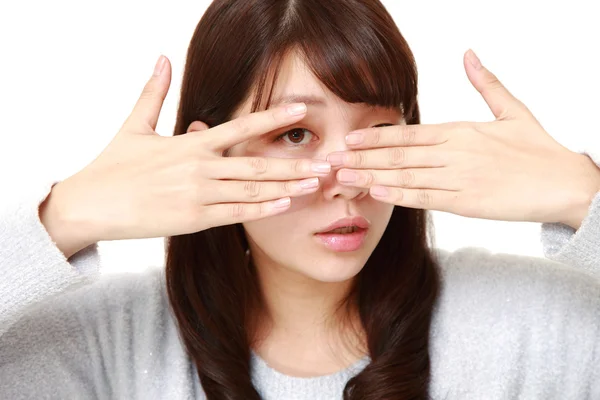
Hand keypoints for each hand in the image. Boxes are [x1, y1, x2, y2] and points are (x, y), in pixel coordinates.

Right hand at [42, 55, 330, 256]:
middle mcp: (200, 168)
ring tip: (316, 184)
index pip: (240, 127)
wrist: (89, 205)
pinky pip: (236, 215)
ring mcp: (199, 195)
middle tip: (328, 162)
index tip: (301, 110)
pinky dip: (262, 210)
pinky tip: (286, 205)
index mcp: (190, 143)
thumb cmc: (112, 165)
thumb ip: (154, 92)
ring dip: (287, 187)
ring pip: (252, 192)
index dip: (273, 117)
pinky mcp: (193, 220)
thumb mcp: (134, 124)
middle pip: (257, 165)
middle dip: (295, 163)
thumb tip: (160, 56)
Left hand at [327, 50, 599, 227]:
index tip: (349, 138)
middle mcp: (455, 152)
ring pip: (406, 176)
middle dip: (362, 158)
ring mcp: (459, 178)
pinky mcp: (467, 202)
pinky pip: (426, 198)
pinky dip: (400, 195)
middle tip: (330, 160)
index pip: (409, 134)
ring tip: (344, 176)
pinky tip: (377, 192)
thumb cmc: (537, 149)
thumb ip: (485, 83)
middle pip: (399, 155)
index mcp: (461, 131)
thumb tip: (469, 54)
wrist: (565, 183)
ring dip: (371, 176)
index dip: (376, 137)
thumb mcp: (512, 110)